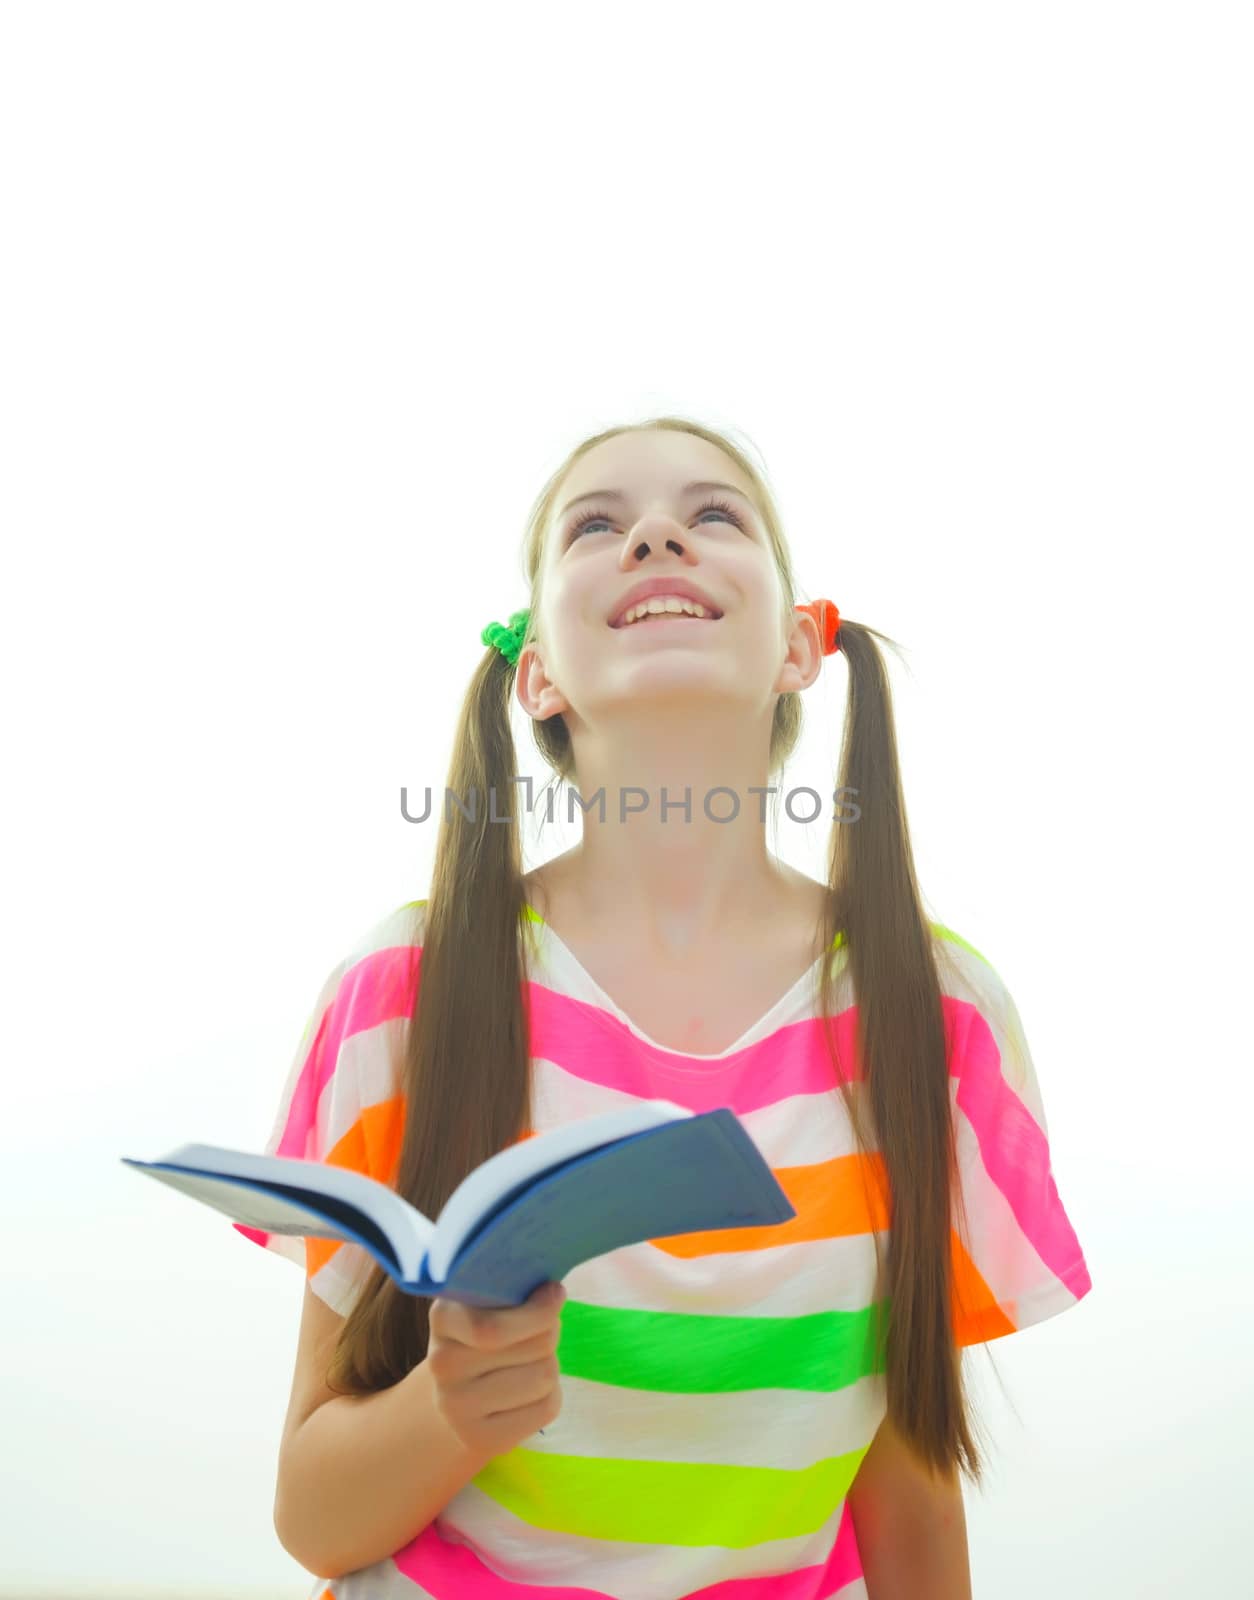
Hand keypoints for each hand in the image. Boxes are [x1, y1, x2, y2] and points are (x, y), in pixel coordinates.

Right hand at [427, 1280, 565, 1458]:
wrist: (457, 1390)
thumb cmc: (489, 1329)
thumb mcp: (490, 1299)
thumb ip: (515, 1288)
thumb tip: (553, 1292)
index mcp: (444, 1317)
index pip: (492, 1328)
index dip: (537, 1312)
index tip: (555, 1293)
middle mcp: (442, 1364)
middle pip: (535, 1346)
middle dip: (550, 1332)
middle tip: (541, 1330)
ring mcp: (456, 1407)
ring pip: (544, 1376)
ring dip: (550, 1364)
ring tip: (529, 1361)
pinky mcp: (480, 1439)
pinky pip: (546, 1408)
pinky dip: (551, 1395)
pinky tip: (527, 1391)